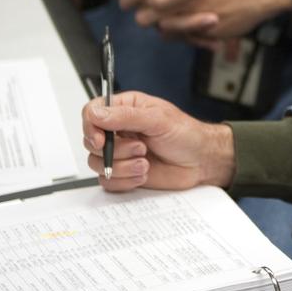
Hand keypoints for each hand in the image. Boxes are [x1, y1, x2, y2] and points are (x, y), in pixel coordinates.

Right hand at [82, 92, 235, 191]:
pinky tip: (144, 173)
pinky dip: (125, 180)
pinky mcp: (124, 172)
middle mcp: (119, 131)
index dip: (90, 127)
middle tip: (139, 149)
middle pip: (91, 141)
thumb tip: (97, 114)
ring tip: (145, 162)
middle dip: (114, 150)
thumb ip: (125, 117)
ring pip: (98, 164)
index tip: (101, 140)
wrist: (201, 161)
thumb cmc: (186, 134)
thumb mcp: (158, 119)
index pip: (92, 112)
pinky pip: (108, 181)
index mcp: (125, 109)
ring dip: (123, 166)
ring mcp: (120, 153)